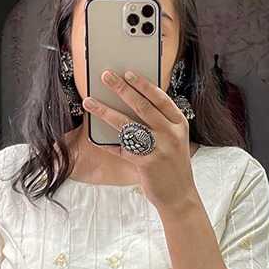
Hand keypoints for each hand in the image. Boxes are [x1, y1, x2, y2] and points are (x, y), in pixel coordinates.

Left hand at [81, 68, 198, 212]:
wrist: (179, 195)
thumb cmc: (172, 164)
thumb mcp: (174, 140)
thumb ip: (159, 123)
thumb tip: (130, 103)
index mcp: (179, 124)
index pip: (160, 98)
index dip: (143, 84)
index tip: (128, 73)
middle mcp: (171, 133)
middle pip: (142, 106)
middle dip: (121, 89)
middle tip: (105, 76)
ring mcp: (159, 148)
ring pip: (126, 124)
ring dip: (105, 111)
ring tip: (89, 102)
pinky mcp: (146, 163)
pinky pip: (120, 148)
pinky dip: (106, 142)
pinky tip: (93, 136)